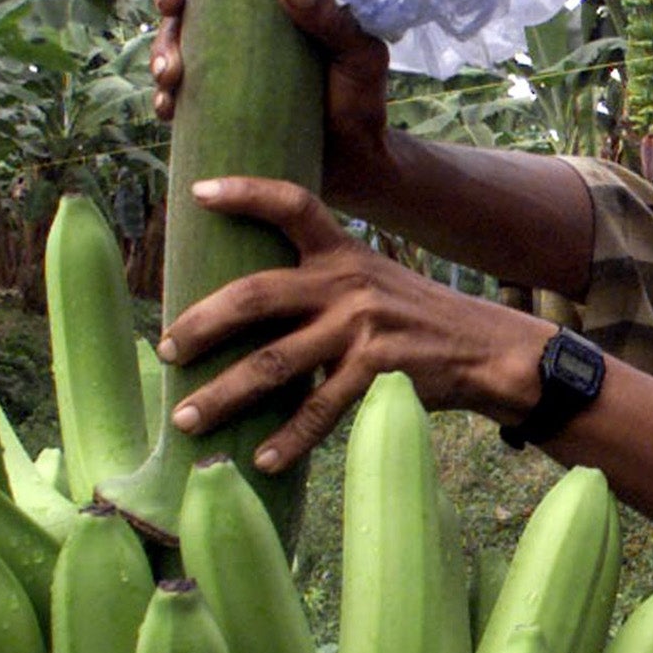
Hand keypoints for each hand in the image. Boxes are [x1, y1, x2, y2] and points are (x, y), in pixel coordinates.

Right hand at [151, 0, 396, 208]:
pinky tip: (168, 108)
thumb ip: (333, 20)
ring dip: (161, 50)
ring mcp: (225, 64)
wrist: (355, 163)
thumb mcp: (358, 55)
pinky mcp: (217, 105)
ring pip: (174, 41)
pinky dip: (166, 99)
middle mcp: (242, 25)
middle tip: (171, 6)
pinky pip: (179, 96)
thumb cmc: (360, 100)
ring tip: (170, 75)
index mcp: (273, 0)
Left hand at [155, 177, 552, 470]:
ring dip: (225, 395)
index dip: (245, 192)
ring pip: (275, 363)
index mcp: (342, 253)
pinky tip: (263, 460)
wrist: (487, 352)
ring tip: (188, 420)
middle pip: (257, 295)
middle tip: (165, 350)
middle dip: (201, 324)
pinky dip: (289, 439)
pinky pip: (321, 409)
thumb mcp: (375, 282)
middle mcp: (347, 283)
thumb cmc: (418, 323)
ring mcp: (362, 327)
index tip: (198, 193)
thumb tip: (248, 312)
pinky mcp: (379, 372)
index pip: (292, 204)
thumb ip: (322, 285)